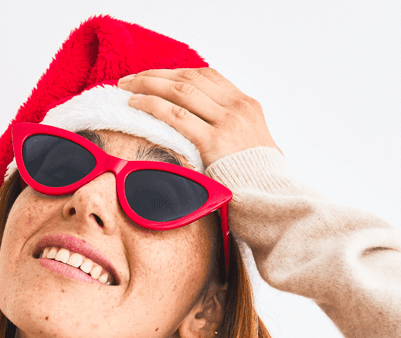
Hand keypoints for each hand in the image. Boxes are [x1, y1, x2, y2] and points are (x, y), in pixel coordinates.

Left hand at [118, 67, 280, 169]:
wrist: (274, 201)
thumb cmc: (260, 182)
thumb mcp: (253, 147)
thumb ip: (233, 134)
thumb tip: (209, 133)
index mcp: (248, 105)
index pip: (207, 76)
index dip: (175, 73)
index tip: (154, 76)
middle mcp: (238, 108)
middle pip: (190, 78)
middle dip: (156, 75)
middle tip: (130, 79)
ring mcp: (228, 123)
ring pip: (181, 91)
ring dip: (148, 85)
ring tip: (126, 88)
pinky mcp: (215, 142)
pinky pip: (177, 116)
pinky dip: (152, 106)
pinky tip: (135, 106)